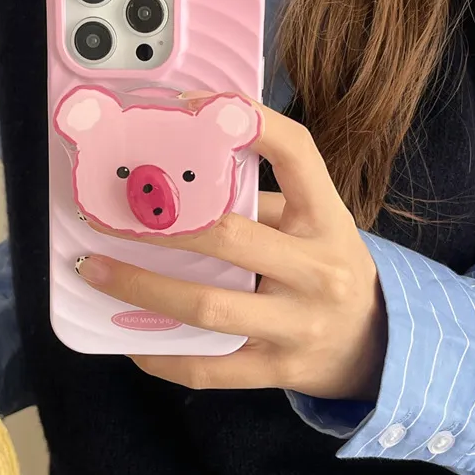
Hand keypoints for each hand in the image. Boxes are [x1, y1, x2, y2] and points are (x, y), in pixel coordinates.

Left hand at [76, 97, 387, 401]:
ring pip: (208, 307)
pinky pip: (209, 368)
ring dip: (142, 290)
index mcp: (327, 219)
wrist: (379, 348)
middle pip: (229, 236)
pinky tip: (129, 342)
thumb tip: (174, 184)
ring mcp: (299, 325)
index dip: (248, 120)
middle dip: (159, 226)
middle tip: (104, 215)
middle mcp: (319, 270)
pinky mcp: (278, 370)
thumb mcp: (315, 226)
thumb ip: (260, 203)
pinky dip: (162, 356)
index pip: (297, 152)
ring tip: (94, 271)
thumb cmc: (330, 270)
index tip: (189, 104)